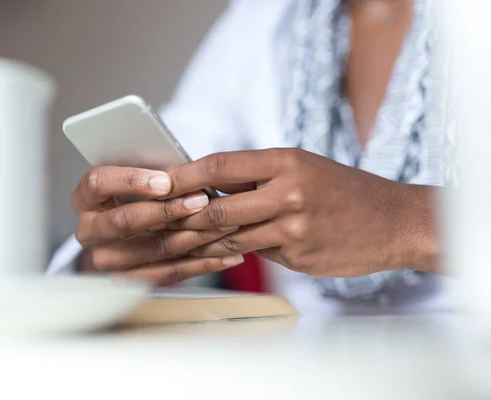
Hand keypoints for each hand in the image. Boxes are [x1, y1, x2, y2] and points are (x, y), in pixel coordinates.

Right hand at [72, 166, 244, 284]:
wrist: (117, 240)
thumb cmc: (134, 197)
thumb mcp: (137, 178)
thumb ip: (154, 172)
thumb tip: (186, 168)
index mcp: (86, 197)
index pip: (98, 183)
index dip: (131, 180)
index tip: (166, 181)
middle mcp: (89, 230)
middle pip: (125, 220)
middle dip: (168, 210)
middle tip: (203, 200)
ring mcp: (106, 259)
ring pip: (152, 249)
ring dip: (194, 237)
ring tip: (225, 225)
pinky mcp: (128, 282)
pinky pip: (168, 274)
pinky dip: (201, 264)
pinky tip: (226, 255)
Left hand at [165, 148, 437, 276]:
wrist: (394, 221)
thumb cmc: (343, 191)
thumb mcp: (302, 168)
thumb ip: (257, 177)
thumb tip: (207, 185)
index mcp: (286, 161)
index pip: (220, 166)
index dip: (183, 176)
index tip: (157, 183)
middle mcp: (290, 192)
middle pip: (218, 208)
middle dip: (182, 217)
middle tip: (155, 221)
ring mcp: (296, 228)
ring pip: (231, 237)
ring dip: (199, 241)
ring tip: (171, 241)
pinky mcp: (300, 256)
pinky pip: (255, 254)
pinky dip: (230, 253)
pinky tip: (211, 254)